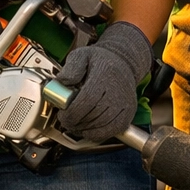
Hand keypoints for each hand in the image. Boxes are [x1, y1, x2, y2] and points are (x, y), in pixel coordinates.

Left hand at [55, 21, 153, 140]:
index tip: (62, 114)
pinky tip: (87, 128)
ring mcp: (125, 105)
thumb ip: (71, 68)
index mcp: (105, 74)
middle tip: (66, 119)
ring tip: (74, 123)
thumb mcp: (82, 55)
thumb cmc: (100, 61)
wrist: (123, 64)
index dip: (71, 113)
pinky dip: (95, 134)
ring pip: (100, 127)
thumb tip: (62, 82)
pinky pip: (109, 132)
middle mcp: (118, 91)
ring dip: (83, 129)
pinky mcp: (128, 116)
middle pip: (93, 116)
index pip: (87, 101)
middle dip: (74, 122)